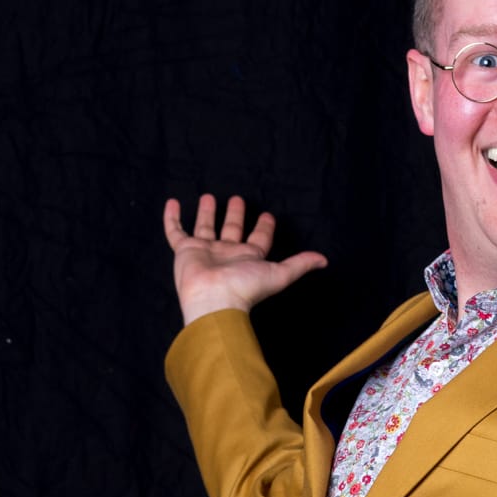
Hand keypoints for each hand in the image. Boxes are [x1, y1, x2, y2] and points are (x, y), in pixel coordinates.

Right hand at [164, 192, 327, 325]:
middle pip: (233, 230)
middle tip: (239, 199)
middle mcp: (227, 254)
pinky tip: (173, 202)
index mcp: (248, 258)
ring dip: (208, 213)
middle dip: (237, 215)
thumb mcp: (279, 273)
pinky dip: (172, 217)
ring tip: (210, 197)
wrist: (213, 299)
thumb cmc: (245, 288)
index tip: (269, 215)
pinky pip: (175, 231)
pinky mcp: (185, 250)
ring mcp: (205, 251)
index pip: (259, 239)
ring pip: (205, 227)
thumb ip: (300, 264)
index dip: (265, 228)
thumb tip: (325, 260)